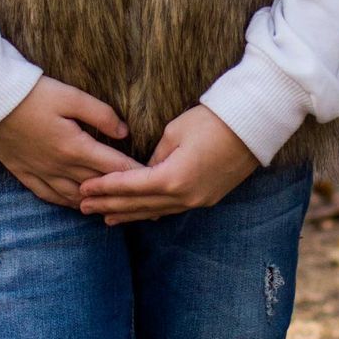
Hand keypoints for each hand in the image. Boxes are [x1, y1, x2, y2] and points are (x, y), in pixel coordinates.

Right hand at [0, 76, 133, 207]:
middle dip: (123, 195)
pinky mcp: (25, 173)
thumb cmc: (30, 93)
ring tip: (116, 207)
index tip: (157, 181)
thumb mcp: (69, 96)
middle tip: (146, 202)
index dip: (137, 174)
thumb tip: (124, 131)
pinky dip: (68, 203)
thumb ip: (100, 114)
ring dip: (97, 203)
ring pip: (75, 197)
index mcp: (74, 147)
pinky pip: (50, 196)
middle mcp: (59, 167)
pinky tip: (77, 205)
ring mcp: (41, 173)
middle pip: (98, 186)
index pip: (114, 166)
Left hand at [77, 105, 257, 223]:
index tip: (84, 190)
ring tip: (106, 218)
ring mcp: (198, 200)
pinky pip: (173, 209)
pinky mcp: (207, 197)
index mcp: (172, 178)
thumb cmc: (213, 120)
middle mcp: (184, 196)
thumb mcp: (175, 131)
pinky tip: (141, 214)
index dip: (104, 188)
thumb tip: (145, 170)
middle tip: (83, 208)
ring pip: (156, 211)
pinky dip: (152, 211)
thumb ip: (155, 156)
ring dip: (130, 214)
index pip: (130, 186)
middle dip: (110, 206)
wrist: (255, 125)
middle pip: (139, 205)